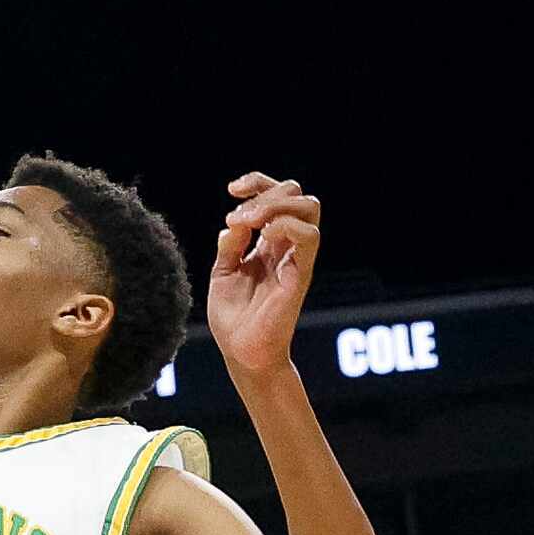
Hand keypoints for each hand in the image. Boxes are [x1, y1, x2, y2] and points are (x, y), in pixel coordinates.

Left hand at [209, 172, 321, 376]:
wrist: (241, 351)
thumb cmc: (233, 315)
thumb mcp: (223, 271)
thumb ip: (231, 245)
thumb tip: (235, 220)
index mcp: (269, 243)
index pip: (278, 197)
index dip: (258, 183)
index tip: (232, 189)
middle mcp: (287, 246)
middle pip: (299, 195)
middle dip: (268, 190)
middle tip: (240, 212)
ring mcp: (296, 258)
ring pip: (310, 208)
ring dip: (276, 204)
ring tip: (249, 220)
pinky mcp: (301, 274)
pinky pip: (309, 237)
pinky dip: (286, 225)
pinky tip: (262, 234)